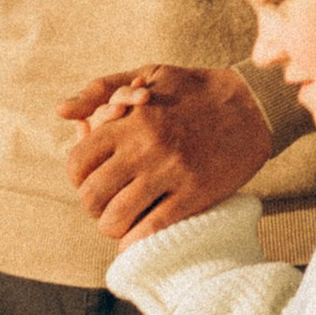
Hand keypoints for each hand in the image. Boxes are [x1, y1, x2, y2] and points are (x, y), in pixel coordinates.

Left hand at [59, 63, 274, 242]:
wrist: (254, 105)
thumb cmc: (194, 89)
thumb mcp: (147, 74)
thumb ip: (100, 89)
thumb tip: (61, 111)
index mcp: (130, 121)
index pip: (77, 163)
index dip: (77, 177)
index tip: (91, 178)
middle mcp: (145, 148)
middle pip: (91, 196)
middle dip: (92, 205)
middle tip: (105, 203)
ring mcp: (170, 174)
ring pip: (115, 218)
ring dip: (110, 226)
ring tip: (121, 219)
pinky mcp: (194, 195)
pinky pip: (150, 230)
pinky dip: (134, 240)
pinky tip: (135, 237)